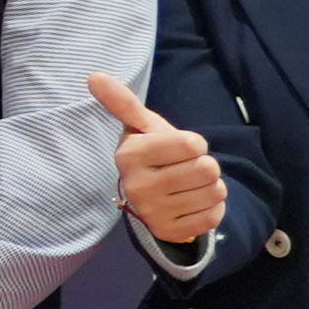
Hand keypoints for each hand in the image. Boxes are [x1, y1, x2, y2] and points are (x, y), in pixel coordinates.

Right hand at [94, 69, 224, 249]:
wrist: (150, 197)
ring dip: (210, 187)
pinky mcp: (169, 233)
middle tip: (186, 169)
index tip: (179, 150)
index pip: (194, 145)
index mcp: (130, 156)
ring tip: (190, 186)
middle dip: (205, 166)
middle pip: (207, 169)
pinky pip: (213, 216)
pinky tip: (193, 204)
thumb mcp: (142, 127)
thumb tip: (94, 76)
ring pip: (214, 192)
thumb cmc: (153, 154)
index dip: (194, 144)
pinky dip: (211, 208)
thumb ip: (123, 103)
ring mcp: (152, 213)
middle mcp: (137, 187)